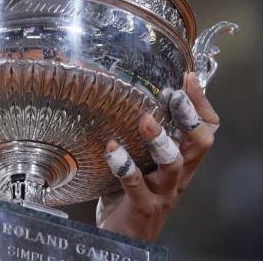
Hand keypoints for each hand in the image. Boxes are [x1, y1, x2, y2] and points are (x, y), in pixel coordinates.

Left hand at [96, 72, 217, 240]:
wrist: (124, 237)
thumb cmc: (131, 194)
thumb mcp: (143, 161)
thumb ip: (141, 136)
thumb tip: (126, 97)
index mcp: (182, 162)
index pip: (205, 130)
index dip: (201, 105)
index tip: (188, 78)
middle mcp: (178, 176)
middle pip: (199, 145)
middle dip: (190, 118)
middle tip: (176, 95)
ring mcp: (161, 192)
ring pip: (174, 166)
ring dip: (161, 142)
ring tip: (146, 120)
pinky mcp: (142, 205)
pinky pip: (135, 184)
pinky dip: (123, 165)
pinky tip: (111, 148)